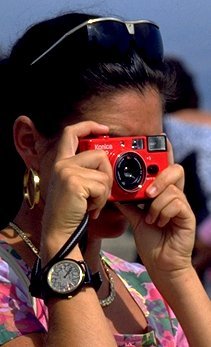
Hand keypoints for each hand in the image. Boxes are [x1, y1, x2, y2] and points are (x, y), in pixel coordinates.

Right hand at [41, 121, 112, 241]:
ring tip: (93, 203)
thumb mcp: (78, 186)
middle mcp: (62, 163)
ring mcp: (67, 171)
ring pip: (103, 172)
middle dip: (108, 173)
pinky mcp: (74, 182)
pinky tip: (91, 209)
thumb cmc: (71, 212)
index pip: (72, 132)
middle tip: (103, 191)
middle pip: (98, 154)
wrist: (59, 233)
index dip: (89, 126)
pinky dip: (101, 200)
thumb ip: (88, 171)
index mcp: (62, 162)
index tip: (104, 129)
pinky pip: (102, 186)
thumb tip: (110, 162)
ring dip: (104, 192)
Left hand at [117, 141, 195, 280]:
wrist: (161, 263)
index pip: (163, 168)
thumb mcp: (134, 217)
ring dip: (156, 201)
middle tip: (147, 191)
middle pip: (174, 168)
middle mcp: (173, 194)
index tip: (148, 147)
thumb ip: (128, 201)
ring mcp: (182, 204)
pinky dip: (162, 211)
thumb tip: (114, 188)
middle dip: (159, 175)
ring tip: (149, 216)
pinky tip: (157, 222)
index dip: (160, 154)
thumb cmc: (150, 239)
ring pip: (172, 186)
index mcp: (161, 192)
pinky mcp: (187, 214)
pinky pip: (176, 201)